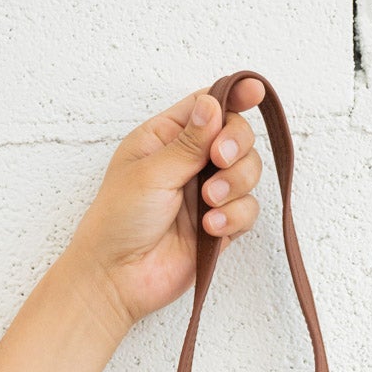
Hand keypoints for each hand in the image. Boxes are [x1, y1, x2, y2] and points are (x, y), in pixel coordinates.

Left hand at [64, 80, 265, 333]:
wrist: (117, 277)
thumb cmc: (118, 221)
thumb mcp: (151, 171)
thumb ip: (189, 141)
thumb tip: (213, 104)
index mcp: (167, 137)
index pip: (208, 106)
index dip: (234, 97)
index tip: (253, 93)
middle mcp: (190, 161)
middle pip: (238, 136)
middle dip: (236, 146)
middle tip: (218, 161)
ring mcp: (207, 194)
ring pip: (248, 173)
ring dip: (236, 184)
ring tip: (208, 204)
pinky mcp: (219, 227)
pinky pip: (247, 212)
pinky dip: (234, 217)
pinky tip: (210, 229)